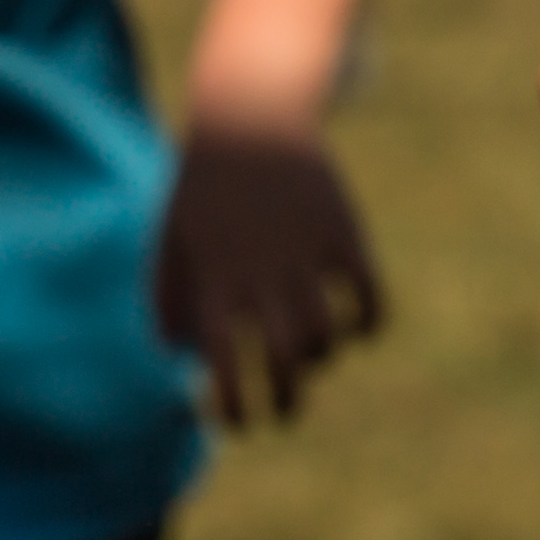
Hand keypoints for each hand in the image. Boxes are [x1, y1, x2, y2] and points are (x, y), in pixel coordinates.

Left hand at [149, 123, 383, 423]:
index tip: (236, 421)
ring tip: (310, 357)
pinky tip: (356, 328)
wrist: (250, 118)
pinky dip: (368, 324)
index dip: (231, 408)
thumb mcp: (171, 244)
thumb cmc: (203, 190)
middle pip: (285, 364)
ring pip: (327, 337)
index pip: (225, 367)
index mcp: (215, 280)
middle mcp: (262, 274)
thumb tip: (182, 358)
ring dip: (319, 360)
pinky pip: (369, 298)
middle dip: (285, 403)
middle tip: (282, 413)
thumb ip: (170, 303)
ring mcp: (307, 253)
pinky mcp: (343, 233)